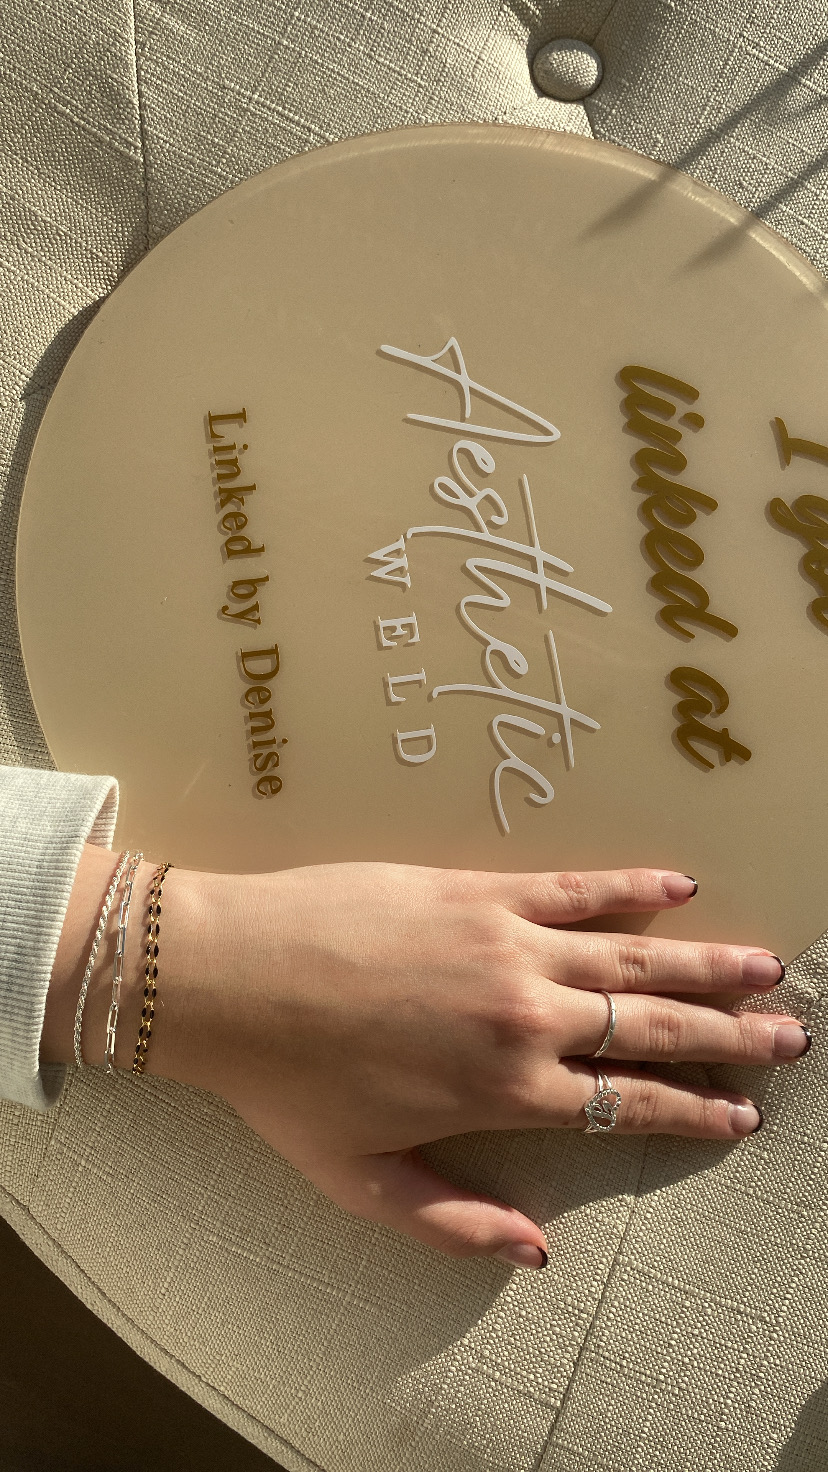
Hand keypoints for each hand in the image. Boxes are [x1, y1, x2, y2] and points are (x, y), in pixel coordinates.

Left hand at [150, 861, 804, 1268]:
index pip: (625, 1104)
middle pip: (650, 1029)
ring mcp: (506, 946)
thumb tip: (536, 1252)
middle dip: (728, 1036)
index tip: (742, 1115)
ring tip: (764, 967)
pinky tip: (677, 882)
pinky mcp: (478, 891)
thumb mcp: (359, 1182)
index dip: (693, 1112)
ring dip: (705, 964)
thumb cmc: (285, 1086)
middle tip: (787, 1035)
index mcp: (503, 1092)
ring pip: (631, 959)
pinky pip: (573, 887)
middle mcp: (523, 1018)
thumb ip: (452, 1220)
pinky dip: (630, 887)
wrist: (229, 978)